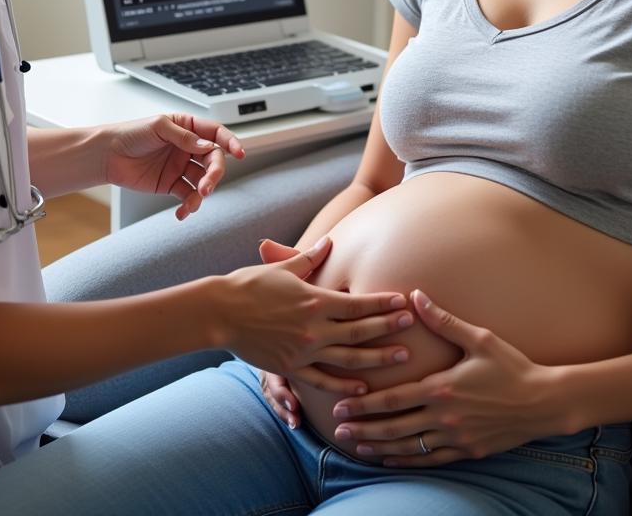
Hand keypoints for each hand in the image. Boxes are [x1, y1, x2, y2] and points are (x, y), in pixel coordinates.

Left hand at [103, 114, 244, 219]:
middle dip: (214, 174)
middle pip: (213, 160)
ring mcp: (181, 167)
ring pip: (203, 180)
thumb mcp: (159, 127)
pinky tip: (183, 212)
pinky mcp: (171, 185)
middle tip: (207, 186)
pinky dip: (189, 205)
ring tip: (195, 200)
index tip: (239, 153)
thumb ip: (184, 137)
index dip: (230, 142)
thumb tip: (209, 147)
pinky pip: (187, 196)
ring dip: (203, 191)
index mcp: (188, 127)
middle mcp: (188, 147)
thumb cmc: (130, 134)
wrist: (107, 155)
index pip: (216, 134)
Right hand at [218, 237, 414, 375]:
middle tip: (412, 324)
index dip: (382, 302)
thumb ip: (309, 259)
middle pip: (361, 330)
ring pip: (349, 358)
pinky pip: (324, 381)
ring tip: (402, 358)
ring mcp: (304, 351)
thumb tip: (328, 243)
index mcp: (314, 300)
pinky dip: (345, 385)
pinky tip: (363, 388)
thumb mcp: (283, 269)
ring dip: (378, 358)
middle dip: (389, 327)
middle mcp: (314, 328)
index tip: (403, 300)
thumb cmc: (249, 284)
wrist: (219, 313)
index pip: (358, 302)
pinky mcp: (291, 367)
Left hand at [330, 290, 556, 464]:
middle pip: (395, 427)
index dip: (364, 404)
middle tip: (339, 429)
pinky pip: (431, 460)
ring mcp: (456, 438)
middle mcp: (444, 417)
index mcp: (442, 388)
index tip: (341, 405)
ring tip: (357, 447)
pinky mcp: (468, 451)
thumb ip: (443, 320)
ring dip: (381, 448)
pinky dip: (408, 461)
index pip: (394, 399)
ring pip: (409, 448)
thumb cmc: (512, 366)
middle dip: (364, 428)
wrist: (545, 402)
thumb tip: (415, 295)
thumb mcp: (479, 338)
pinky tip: (392, 460)